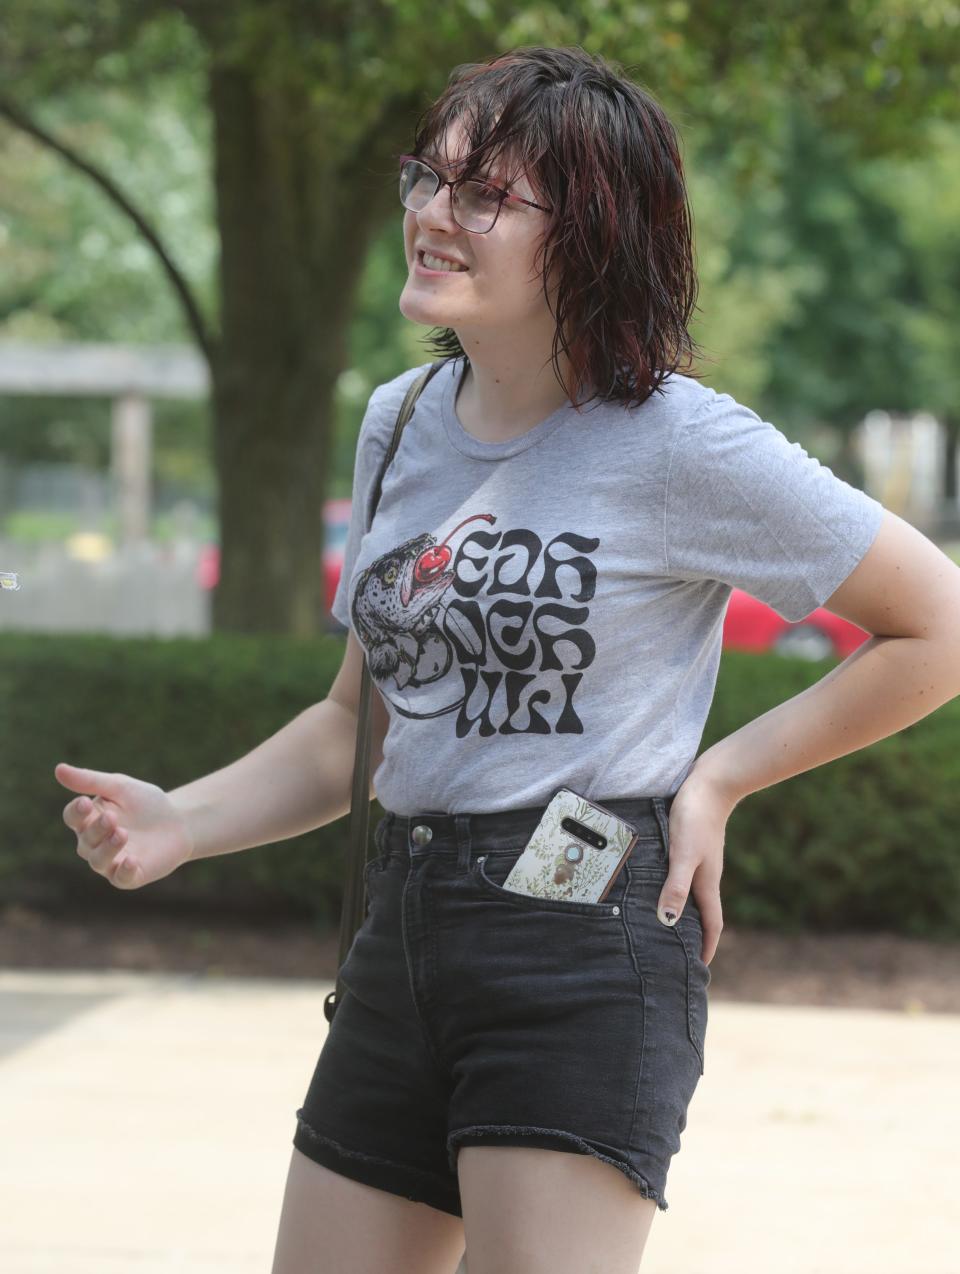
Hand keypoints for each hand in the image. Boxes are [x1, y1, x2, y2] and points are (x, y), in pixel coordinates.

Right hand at [55, 762, 194, 890]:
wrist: (180, 821)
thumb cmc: (146, 802)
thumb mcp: (121, 787)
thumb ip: (91, 781)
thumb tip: (58, 769)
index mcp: (90, 819)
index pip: (73, 817)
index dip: (76, 812)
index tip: (85, 802)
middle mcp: (95, 843)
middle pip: (85, 839)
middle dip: (97, 829)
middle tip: (112, 817)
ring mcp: (112, 861)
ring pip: (98, 861)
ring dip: (108, 848)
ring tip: (122, 833)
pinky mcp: (130, 876)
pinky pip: (121, 878)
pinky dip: (124, 871)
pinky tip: (131, 860)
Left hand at [656, 765, 733, 964]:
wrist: (710, 782)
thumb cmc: (695, 818)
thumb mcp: (683, 854)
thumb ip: (676, 885)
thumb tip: (668, 920)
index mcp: (707, 883)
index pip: (711, 924)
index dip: (707, 946)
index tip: (701, 968)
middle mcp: (706, 875)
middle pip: (703, 912)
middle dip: (695, 935)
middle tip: (681, 954)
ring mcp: (700, 860)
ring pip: (693, 893)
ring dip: (685, 911)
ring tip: (668, 925)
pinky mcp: (692, 845)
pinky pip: (685, 875)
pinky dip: (676, 888)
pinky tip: (661, 884)